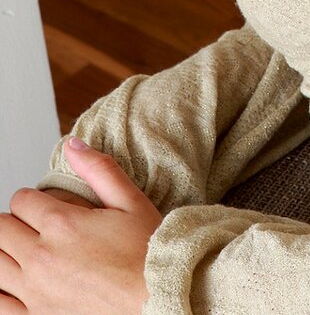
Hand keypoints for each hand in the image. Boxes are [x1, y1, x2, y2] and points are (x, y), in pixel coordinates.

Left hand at [0, 138, 160, 313]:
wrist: (159, 298)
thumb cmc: (148, 253)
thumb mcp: (131, 201)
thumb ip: (99, 169)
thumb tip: (73, 145)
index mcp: (62, 224)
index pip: (21, 200)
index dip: (32, 199)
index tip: (46, 207)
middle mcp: (42, 257)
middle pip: (1, 230)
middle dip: (15, 223)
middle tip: (35, 228)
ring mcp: (35, 292)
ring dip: (5, 253)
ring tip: (25, 253)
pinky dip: (1, 290)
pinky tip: (16, 282)